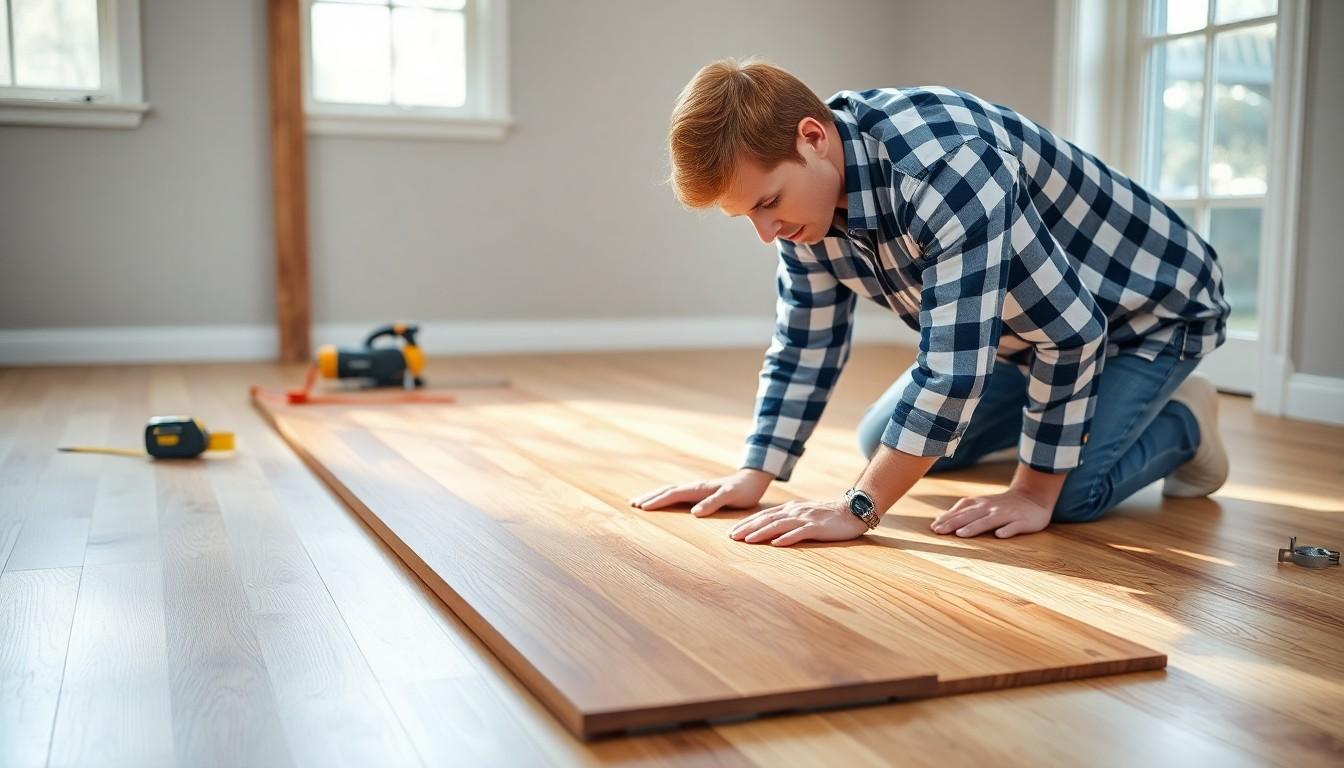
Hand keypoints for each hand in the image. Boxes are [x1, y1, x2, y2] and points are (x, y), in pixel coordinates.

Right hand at [629, 469, 772, 516]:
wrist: (752, 480)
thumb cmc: (743, 491)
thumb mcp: (730, 497)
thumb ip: (713, 503)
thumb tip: (694, 513)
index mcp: (698, 489)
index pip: (673, 494)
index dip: (657, 501)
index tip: (642, 507)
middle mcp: (694, 487)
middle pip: (667, 490)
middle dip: (650, 497)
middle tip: (633, 504)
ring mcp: (696, 489)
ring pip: (671, 491)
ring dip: (655, 496)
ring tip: (641, 502)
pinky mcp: (699, 492)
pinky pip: (678, 494)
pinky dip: (666, 497)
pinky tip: (662, 501)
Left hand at [728, 498, 868, 546]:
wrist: (852, 510)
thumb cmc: (827, 516)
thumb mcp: (804, 515)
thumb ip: (789, 520)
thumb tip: (771, 531)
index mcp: (790, 509)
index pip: (764, 516)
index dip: (747, 523)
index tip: (732, 532)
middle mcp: (795, 511)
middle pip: (767, 519)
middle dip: (747, 528)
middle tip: (731, 537)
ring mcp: (806, 518)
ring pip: (779, 525)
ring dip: (762, 533)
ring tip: (747, 540)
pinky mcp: (817, 527)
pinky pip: (800, 532)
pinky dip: (788, 538)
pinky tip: (777, 543)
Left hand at [930, 488, 1051, 538]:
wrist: (1033, 497)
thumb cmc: (1002, 505)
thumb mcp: (981, 505)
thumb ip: (963, 511)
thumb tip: (938, 519)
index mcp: (981, 505)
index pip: (961, 511)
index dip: (947, 518)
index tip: (933, 527)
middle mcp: (991, 508)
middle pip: (970, 516)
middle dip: (954, 523)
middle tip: (939, 531)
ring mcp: (1007, 514)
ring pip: (989, 520)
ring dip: (975, 527)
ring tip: (962, 534)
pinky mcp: (1022, 521)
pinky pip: (1014, 526)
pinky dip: (1007, 530)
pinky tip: (1000, 535)